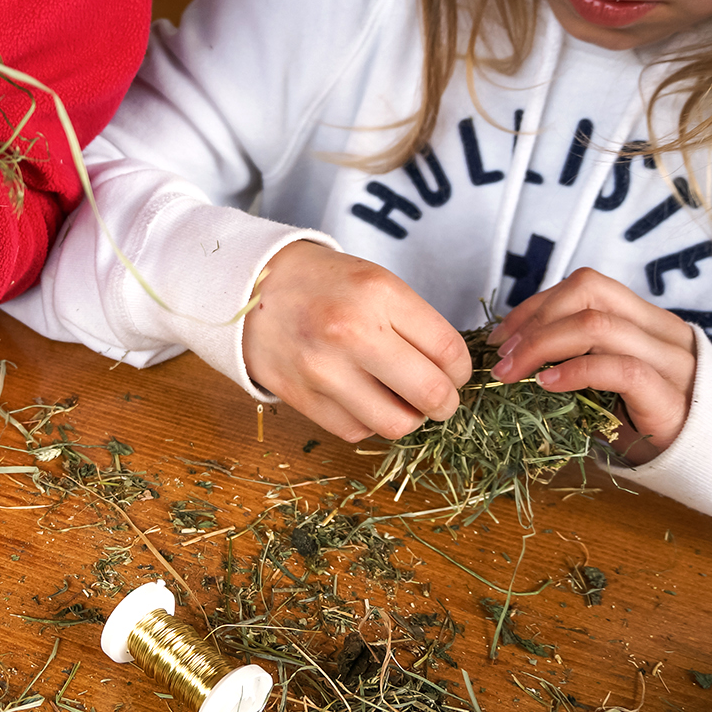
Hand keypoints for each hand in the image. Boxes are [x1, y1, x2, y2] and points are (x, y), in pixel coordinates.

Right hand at [242, 241, 472, 441]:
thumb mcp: (375, 281)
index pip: (449, 352)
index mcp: (378, 294)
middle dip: (445, 404)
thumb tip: (450, 375)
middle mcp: (351, 332)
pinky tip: (362, 400)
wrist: (250, 287)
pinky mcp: (299, 395)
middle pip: (429, 394)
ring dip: (407, 419)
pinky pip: (355, 430)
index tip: (454, 374)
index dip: (461, 372)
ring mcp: (322, 368)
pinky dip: (367, 422)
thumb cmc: (322, 283)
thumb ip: (414, 323)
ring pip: (394, 423)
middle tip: (439, 400)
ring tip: (400, 403)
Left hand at [486, 266, 695, 463]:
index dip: (536, 304)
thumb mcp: (604, 379)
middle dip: (533, 320)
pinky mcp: (669, 397)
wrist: (698, 458)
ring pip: (598, 325)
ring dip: (540, 346)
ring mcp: (668, 361)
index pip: (585, 286)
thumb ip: (574, 357)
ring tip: (512, 373)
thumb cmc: (640, 419)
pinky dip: (574, 372)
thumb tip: (510, 354)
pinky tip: (547, 385)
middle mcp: (660, 330)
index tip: (502, 336)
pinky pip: (619, 370)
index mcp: (643, 318)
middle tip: (502, 356)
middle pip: (588, 293)